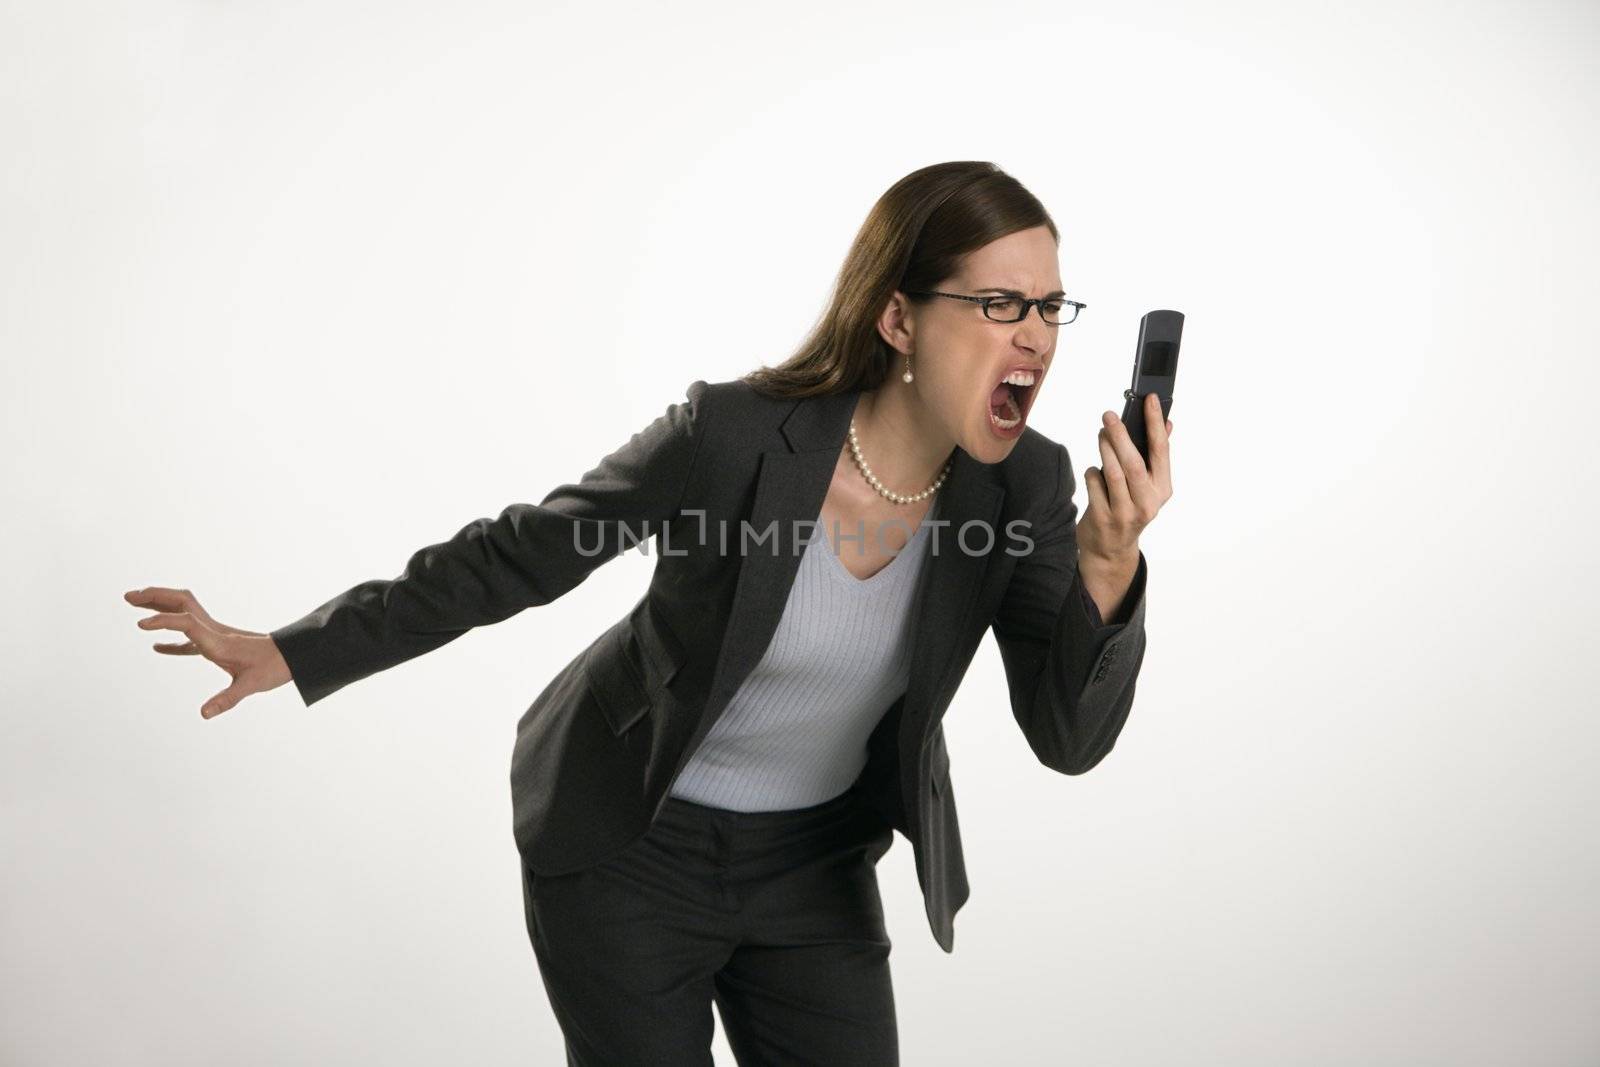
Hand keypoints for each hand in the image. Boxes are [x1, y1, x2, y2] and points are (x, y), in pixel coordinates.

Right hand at [124, 587, 292, 717]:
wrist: (292, 657)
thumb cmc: (273, 669)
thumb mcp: (250, 686)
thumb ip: (227, 699)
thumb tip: (203, 714)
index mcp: (217, 640)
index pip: (186, 622)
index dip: (163, 622)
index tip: (140, 625)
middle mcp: (213, 631)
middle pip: (181, 603)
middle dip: (154, 597)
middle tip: (128, 597)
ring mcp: (214, 635)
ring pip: (183, 613)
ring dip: (160, 607)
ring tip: (135, 606)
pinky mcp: (217, 645)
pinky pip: (188, 638)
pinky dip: (170, 639)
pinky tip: (157, 647)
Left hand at [1078, 390, 1172, 562]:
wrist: (1111, 549)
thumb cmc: (1129, 508)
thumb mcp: (1148, 486)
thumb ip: (1155, 456)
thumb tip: (1168, 423)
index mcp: (1162, 489)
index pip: (1161, 451)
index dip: (1155, 423)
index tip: (1149, 399)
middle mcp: (1148, 502)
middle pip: (1133, 462)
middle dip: (1120, 435)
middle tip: (1108, 415)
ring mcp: (1126, 512)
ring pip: (1112, 472)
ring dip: (1104, 449)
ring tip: (1101, 434)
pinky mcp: (1104, 518)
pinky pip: (1094, 485)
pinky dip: (1092, 472)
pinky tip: (1094, 472)